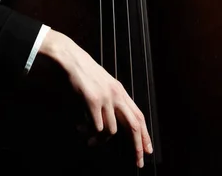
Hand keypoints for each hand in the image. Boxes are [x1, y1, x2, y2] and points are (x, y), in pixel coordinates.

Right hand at [39, 29, 153, 167]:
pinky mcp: (93, 100)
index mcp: (120, 91)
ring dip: (100, 140)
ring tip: (90, 141)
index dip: (145, 134)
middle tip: (138, 162)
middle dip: (137, 146)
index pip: (139, 115)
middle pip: (133, 125)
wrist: (72, 60)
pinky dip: (89, 132)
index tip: (148, 150)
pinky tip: (80, 129)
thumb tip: (114, 126)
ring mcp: (105, 98)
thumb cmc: (85, 73)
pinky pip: (96, 126)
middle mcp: (116, 95)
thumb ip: (112, 101)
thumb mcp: (105, 85)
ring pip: (111, 130)